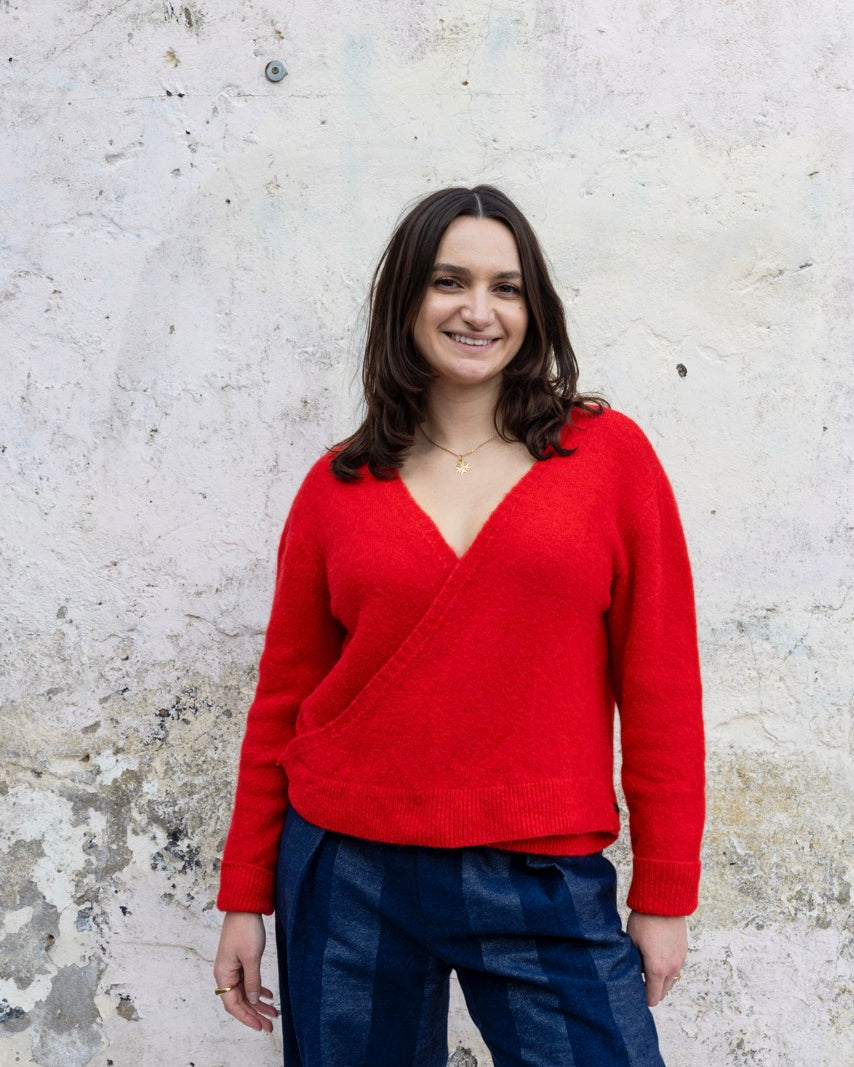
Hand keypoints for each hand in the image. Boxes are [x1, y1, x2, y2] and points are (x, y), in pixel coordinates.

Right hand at [213, 911, 278, 1031]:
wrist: (244, 907)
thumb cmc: (245, 930)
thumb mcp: (252, 957)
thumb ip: (252, 981)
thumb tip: (253, 1000)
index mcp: (223, 974)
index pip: (233, 1004)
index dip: (246, 1017)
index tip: (260, 1026)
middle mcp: (226, 974)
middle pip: (240, 1000)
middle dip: (255, 1013)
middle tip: (270, 1025)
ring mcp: (233, 967)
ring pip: (246, 992)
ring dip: (258, 1003)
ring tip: (273, 1012)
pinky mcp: (241, 960)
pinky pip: (248, 981)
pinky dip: (258, 989)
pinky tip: (269, 996)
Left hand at [626, 911, 687, 1006]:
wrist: (665, 902)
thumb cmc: (644, 920)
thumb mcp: (632, 941)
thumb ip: (633, 962)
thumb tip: (633, 971)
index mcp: (657, 969)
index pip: (653, 997)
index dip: (643, 998)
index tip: (635, 995)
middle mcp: (672, 968)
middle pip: (663, 992)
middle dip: (652, 991)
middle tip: (639, 983)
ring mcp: (680, 960)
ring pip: (671, 981)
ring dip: (661, 980)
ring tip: (647, 969)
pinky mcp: (684, 951)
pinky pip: (676, 968)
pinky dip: (668, 969)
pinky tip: (657, 958)